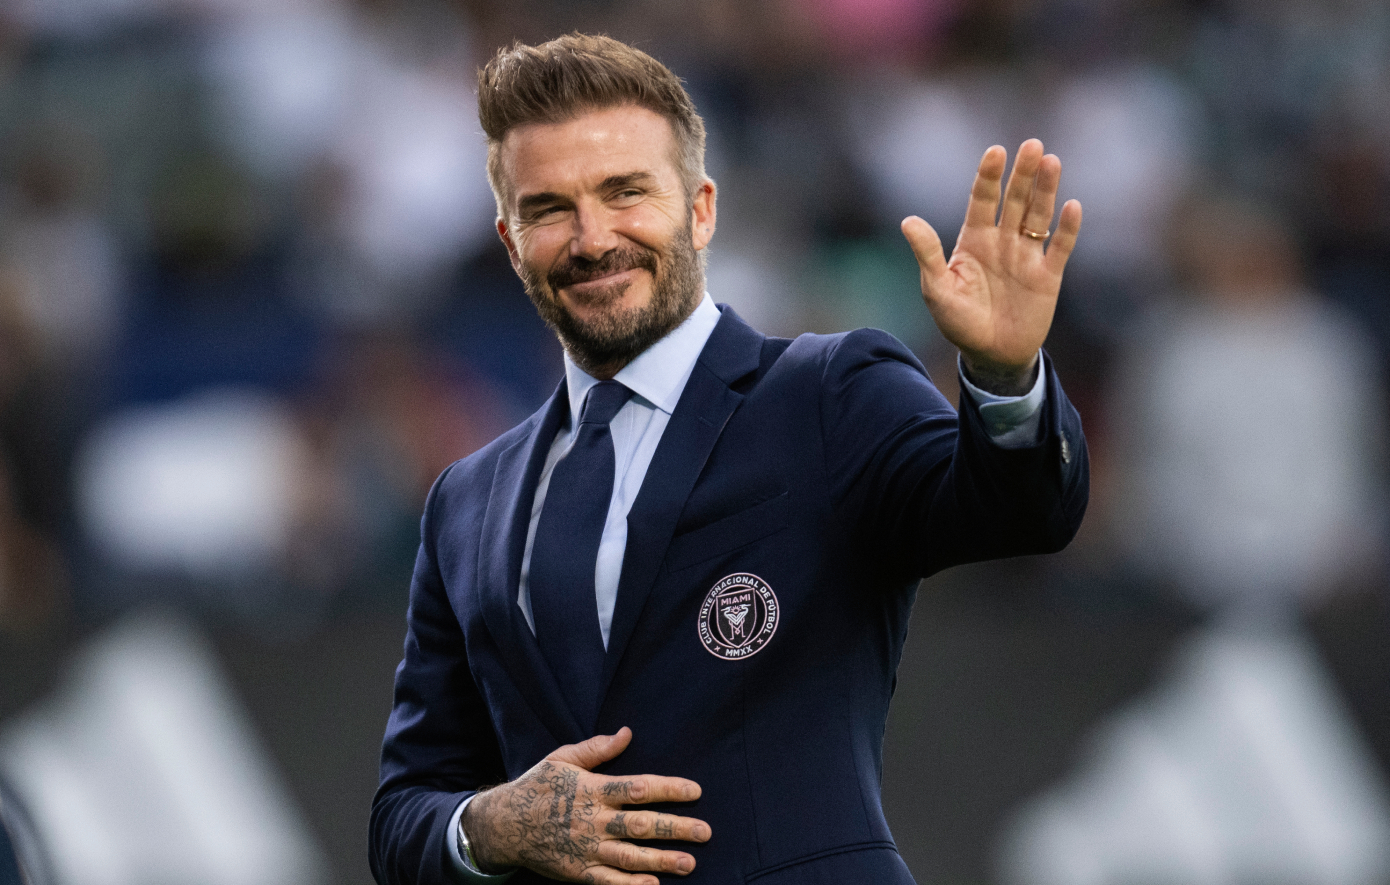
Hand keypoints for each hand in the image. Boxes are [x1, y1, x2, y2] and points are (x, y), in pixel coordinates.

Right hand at [463, 727, 710, 883]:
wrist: (503, 824)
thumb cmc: (537, 786)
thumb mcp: (562, 759)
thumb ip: (597, 749)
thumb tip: (627, 733)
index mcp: (593, 790)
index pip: (638, 788)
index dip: (669, 789)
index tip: (695, 791)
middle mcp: (594, 821)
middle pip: (641, 825)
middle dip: (676, 828)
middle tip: (705, 832)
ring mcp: (587, 849)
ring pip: (630, 856)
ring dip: (661, 860)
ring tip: (689, 863)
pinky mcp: (579, 871)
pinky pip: (609, 882)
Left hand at [901, 139, 1081, 394]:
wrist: (990, 356)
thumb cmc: (958, 322)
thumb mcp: (937, 290)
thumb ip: (927, 255)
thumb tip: (908, 220)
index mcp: (973, 240)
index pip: (982, 200)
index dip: (988, 177)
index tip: (995, 152)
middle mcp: (1002, 242)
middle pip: (1015, 200)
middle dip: (1023, 174)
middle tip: (1033, 146)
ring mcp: (1026, 257)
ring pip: (1039, 216)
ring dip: (1046, 190)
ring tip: (1052, 162)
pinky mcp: (1048, 276)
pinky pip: (1059, 247)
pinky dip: (1067, 228)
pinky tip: (1072, 206)